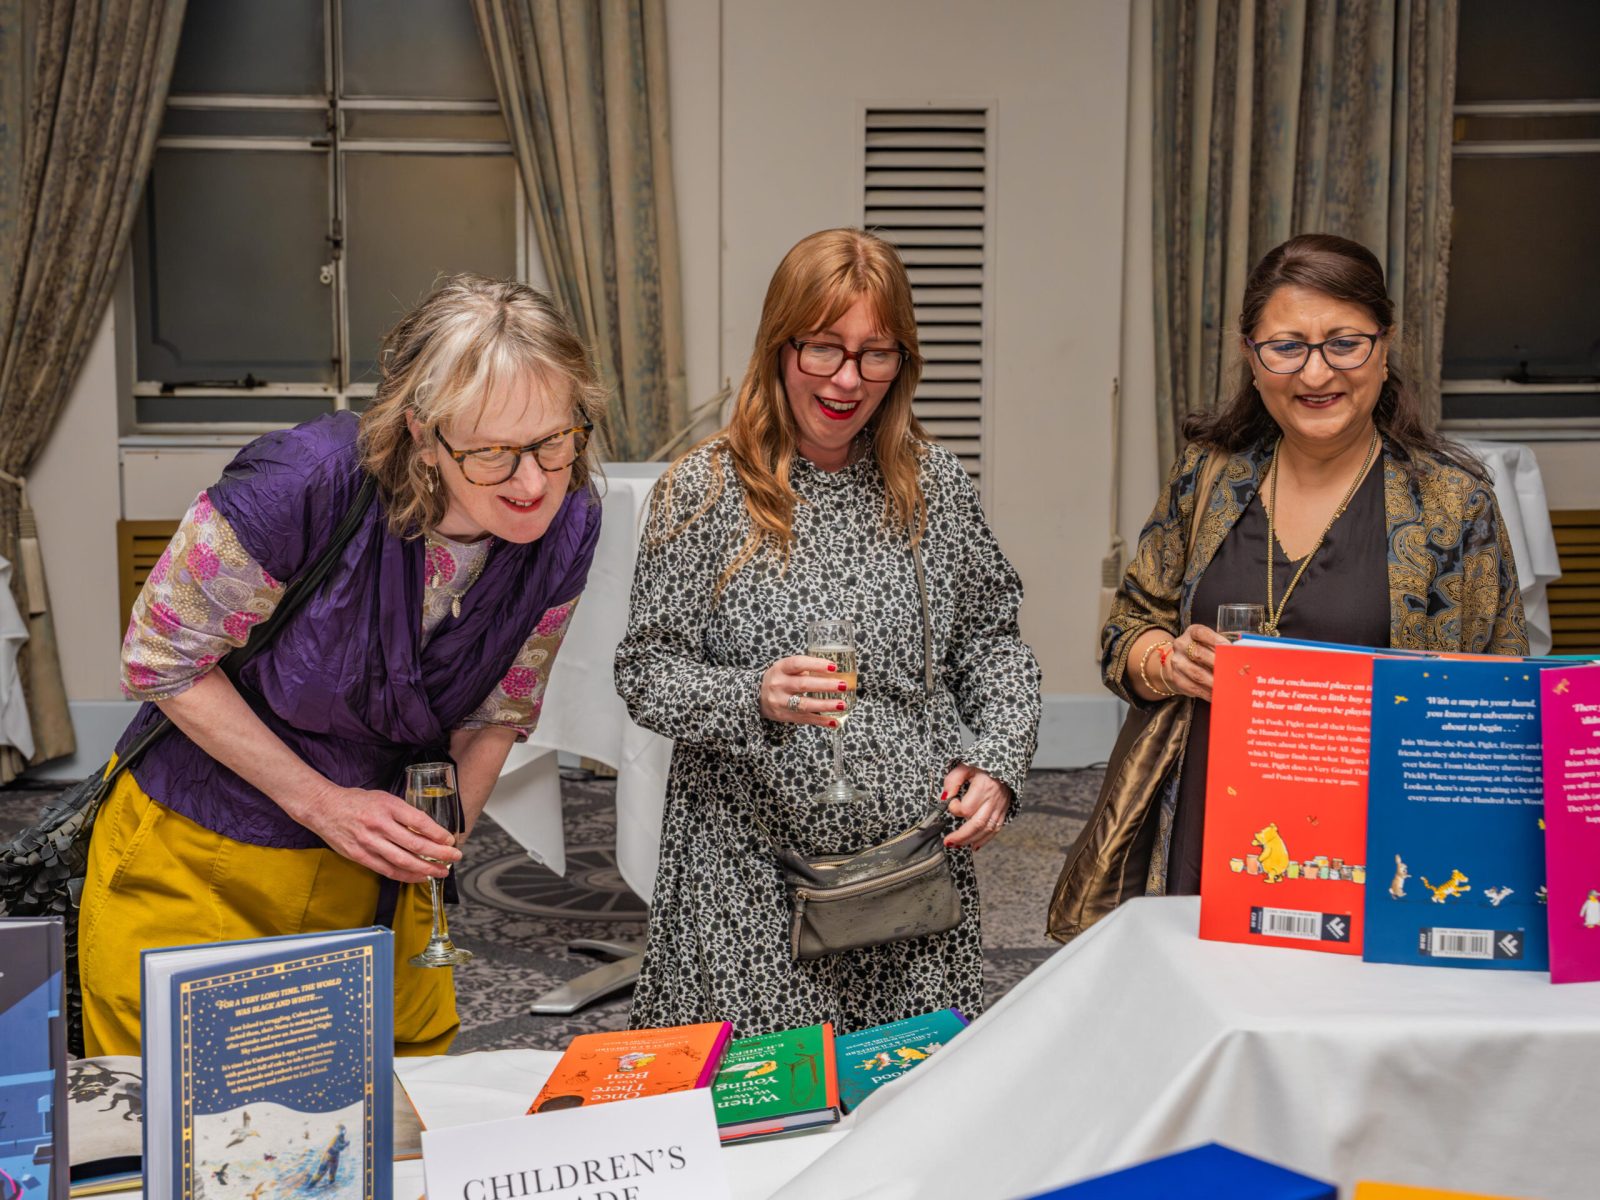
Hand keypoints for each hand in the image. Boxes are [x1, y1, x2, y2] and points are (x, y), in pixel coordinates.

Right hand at [286, 784, 460, 883]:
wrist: (323, 808)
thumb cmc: (356, 801)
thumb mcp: (384, 798)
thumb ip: (403, 812)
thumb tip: (426, 828)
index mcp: (388, 806)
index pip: (420, 822)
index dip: (438, 834)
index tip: (450, 840)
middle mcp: (379, 825)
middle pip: (416, 844)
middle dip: (439, 853)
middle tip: (454, 857)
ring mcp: (369, 842)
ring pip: (403, 860)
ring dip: (426, 868)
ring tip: (441, 871)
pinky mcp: (360, 856)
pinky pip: (387, 869)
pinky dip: (406, 875)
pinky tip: (419, 877)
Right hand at [759, 655, 852, 727]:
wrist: (755, 695)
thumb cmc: (778, 678)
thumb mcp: (785, 668)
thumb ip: (804, 668)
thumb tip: (833, 671)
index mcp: (780, 668)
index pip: (798, 664)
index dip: (816, 664)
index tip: (833, 666)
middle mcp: (778, 684)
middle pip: (804, 685)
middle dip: (826, 685)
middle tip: (843, 685)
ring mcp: (780, 702)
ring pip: (804, 705)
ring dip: (825, 705)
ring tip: (842, 704)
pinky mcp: (784, 716)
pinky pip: (804, 719)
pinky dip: (821, 721)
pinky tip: (834, 721)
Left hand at [941, 763, 1011, 850]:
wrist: (1007, 762)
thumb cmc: (983, 765)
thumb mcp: (965, 766)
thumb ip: (952, 781)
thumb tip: (945, 797)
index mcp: (983, 787)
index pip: (967, 807)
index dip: (955, 808)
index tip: (952, 802)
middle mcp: (993, 800)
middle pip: (977, 824)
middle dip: (961, 836)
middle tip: (948, 841)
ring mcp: (999, 807)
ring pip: (986, 830)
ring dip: (971, 840)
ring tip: (956, 844)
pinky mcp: (1003, 811)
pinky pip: (995, 830)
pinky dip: (984, 840)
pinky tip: (974, 845)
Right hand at [1166, 624, 1227, 702]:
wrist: (1181, 663)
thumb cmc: (1203, 652)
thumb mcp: (1210, 643)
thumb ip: (1222, 648)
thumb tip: (1239, 658)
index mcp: (1192, 632)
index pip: (1201, 633)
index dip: (1216, 641)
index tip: (1230, 649)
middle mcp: (1181, 645)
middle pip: (1199, 654)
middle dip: (1218, 664)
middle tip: (1233, 672)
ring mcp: (1177, 662)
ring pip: (1197, 674)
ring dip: (1215, 682)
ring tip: (1229, 687)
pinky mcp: (1177, 678)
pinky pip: (1194, 687)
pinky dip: (1208, 693)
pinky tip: (1218, 695)